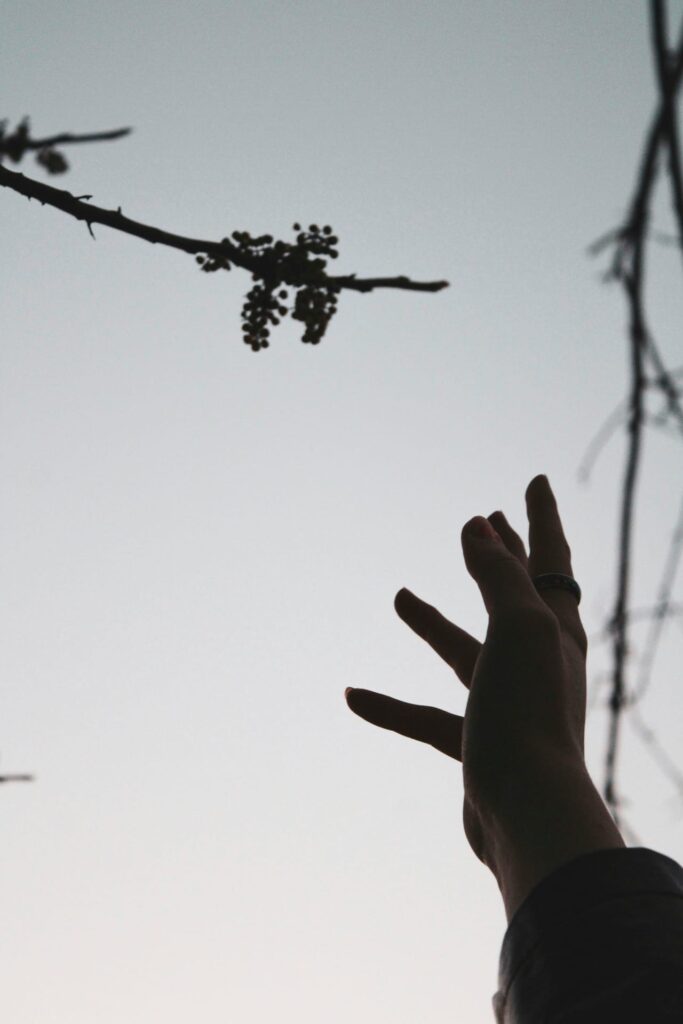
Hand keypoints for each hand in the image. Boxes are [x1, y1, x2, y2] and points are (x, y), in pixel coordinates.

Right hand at [345, 474, 592, 873]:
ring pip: (464, 650)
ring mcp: (507, 703)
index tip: (533, 481)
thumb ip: (499, 574)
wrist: (526, 814)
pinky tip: (351, 696)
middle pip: (517, 594)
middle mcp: (537, 662)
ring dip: (433, 623)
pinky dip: (391, 707)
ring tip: (399, 595)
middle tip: (485, 520)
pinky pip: (426, 718)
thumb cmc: (528, 715)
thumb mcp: (519, 628)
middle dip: (502, 556)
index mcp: (555, 629)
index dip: (542, 516)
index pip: (552, 557)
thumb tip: (479, 525)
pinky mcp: (477, 743)